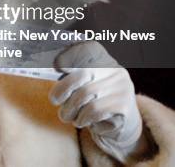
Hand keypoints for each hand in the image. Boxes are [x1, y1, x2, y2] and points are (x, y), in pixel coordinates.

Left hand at [49, 41, 146, 162]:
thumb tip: (50, 67)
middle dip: (62, 89)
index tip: (56, 66)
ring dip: (70, 110)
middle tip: (54, 100)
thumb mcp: (85, 87)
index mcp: (104, 61)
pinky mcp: (124, 106)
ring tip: (68, 116)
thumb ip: (71, 77)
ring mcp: (122, 88)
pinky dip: (83, 118)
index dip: (70, 54)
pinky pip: (94, 111)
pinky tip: (83, 121)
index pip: (89, 49)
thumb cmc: (95, 102)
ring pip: (85, 96)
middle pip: (82, 74)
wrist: (123, 126)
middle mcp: (116, 71)